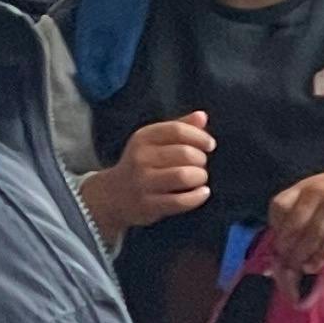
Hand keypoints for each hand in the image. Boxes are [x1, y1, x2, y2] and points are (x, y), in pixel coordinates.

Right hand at [83, 113, 209, 233]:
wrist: (113, 196)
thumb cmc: (141, 165)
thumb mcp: (154, 141)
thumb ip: (179, 127)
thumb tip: (202, 117)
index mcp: (143, 138)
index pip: (177, 130)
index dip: (199, 136)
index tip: (209, 145)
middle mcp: (141, 158)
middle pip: (184, 153)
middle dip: (201, 159)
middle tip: (201, 165)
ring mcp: (143, 183)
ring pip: (183, 176)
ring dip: (200, 177)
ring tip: (200, 178)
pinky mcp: (148, 205)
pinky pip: (181, 201)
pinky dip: (197, 197)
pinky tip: (202, 193)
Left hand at [266, 159, 323, 272]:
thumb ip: (305, 212)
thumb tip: (284, 246)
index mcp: (306, 186)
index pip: (278, 208)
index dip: (276, 230)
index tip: (279, 247)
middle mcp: (317, 191)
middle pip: (291, 226)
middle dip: (285, 252)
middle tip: (284, 271)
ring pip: (310, 236)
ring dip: (300, 258)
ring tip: (298, 272)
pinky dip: (320, 257)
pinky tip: (315, 267)